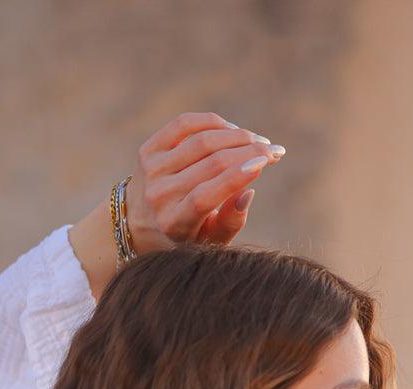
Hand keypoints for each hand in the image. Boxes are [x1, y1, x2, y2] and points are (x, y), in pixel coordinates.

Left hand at [124, 111, 285, 251]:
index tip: (266, 161)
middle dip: (248, 151)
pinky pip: (185, 124)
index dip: (238, 175)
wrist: (139, 224)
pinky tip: (233, 130)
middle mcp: (159, 195)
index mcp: (175, 223)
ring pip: (201, 140)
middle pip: (210, 163)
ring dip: (237, 135)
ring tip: (258, 141)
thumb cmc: (186, 235)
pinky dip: (213, 123)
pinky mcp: (147, 149)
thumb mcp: (210, 241)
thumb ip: (231, 223)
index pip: (206, 195)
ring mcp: (151, 169)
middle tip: (274, 151)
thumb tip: (248, 191)